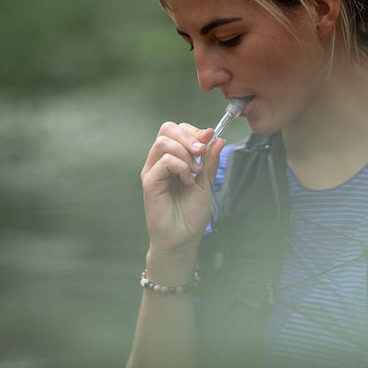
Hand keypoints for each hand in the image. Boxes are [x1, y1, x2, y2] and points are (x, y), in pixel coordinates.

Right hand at [140, 122, 224, 261]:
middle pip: (167, 129)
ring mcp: (153, 170)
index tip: (209, 138)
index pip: (177, 130)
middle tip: (202, 152)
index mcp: (173, 159)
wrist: (183, 238)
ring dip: (185, 152)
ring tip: (195, 171)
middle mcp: (160, 162)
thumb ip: (210, 161)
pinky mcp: (150, 181)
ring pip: (164, 141)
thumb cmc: (191, 214)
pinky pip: (165, 160)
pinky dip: (181, 167)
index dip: (194, 131)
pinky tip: (187, 181)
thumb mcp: (207, 182)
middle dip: (189, 136)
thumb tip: (217, 138)